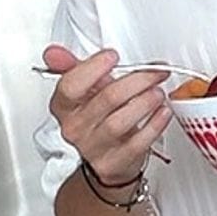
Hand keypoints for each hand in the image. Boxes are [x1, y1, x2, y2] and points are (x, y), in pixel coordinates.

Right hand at [44, 44, 170, 186]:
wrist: (104, 160)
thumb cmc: (95, 119)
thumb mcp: (82, 92)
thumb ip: (71, 68)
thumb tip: (53, 53)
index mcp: (63, 107)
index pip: (70, 86)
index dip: (92, 68)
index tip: (112, 56)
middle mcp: (75, 128)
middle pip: (106, 99)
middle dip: (135, 81)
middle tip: (154, 72)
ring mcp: (94, 147)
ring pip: (120, 122)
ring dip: (145, 103)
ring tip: (158, 92)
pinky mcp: (114, 162)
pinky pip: (137, 143)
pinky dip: (154, 125)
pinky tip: (162, 112)